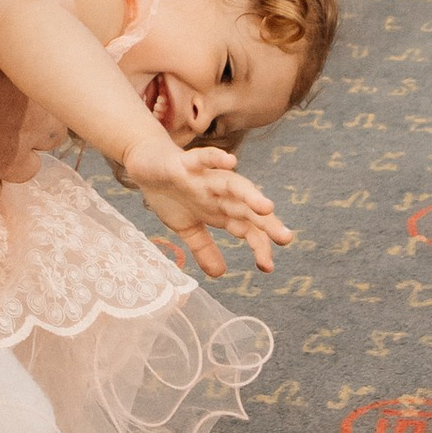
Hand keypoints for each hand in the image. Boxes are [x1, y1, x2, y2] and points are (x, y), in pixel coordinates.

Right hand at [131, 140, 290, 280]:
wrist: (146, 164)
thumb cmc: (171, 193)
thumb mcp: (187, 227)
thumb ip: (204, 248)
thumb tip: (220, 274)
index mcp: (222, 210)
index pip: (248, 229)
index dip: (259, 246)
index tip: (267, 267)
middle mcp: (219, 194)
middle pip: (247, 208)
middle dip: (266, 223)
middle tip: (285, 238)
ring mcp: (205, 178)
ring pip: (232, 184)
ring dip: (250, 195)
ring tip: (267, 208)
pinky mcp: (185, 163)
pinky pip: (203, 158)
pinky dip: (216, 159)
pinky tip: (231, 162)